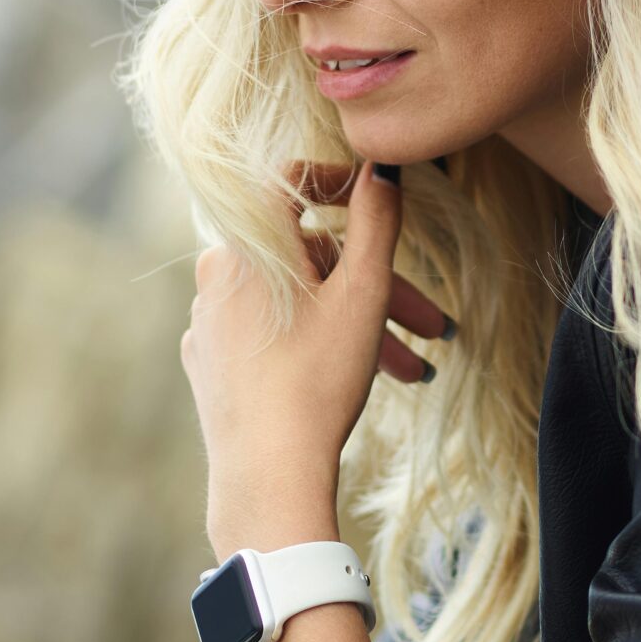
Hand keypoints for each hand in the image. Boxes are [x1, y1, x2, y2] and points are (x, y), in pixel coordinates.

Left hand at [182, 158, 451, 546]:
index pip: (291, 183)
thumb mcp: (362, 293)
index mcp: (247, 246)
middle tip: (432, 325)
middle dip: (377, 287)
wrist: (267, 476)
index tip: (379, 200)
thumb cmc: (316, 380)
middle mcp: (216, 276)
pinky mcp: (209, 364)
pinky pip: (268, 333)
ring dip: (357, 324)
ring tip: (412, 369)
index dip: (340, 183)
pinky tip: (355, 376)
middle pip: (308, 259)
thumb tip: (382, 165)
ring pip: (294, 301)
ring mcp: (208, 323)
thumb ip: (376, 219)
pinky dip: (313, 343)